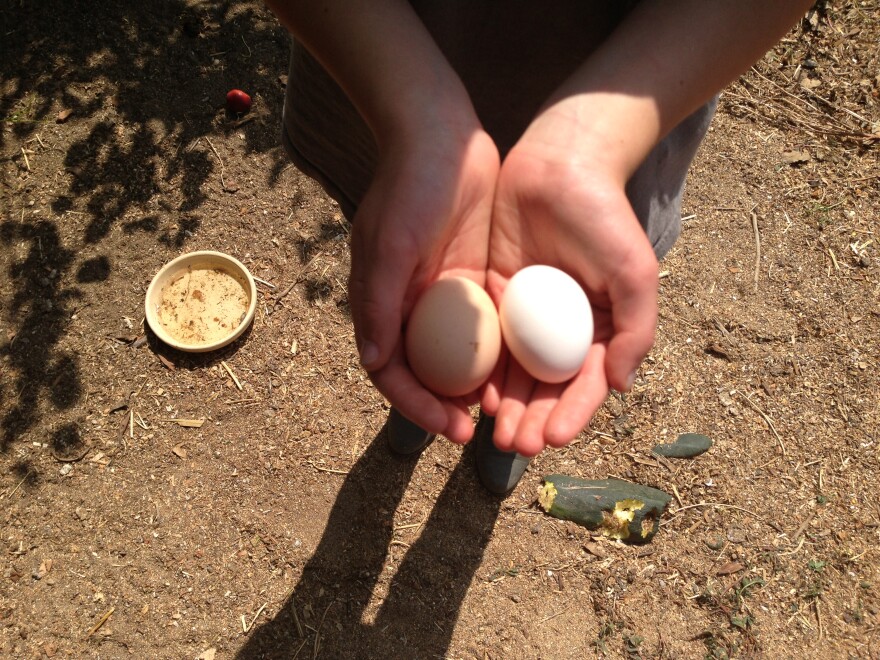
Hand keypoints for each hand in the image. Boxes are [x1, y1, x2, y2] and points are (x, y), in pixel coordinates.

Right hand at [349, 126, 499, 443]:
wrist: (442, 135)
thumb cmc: (410, 185)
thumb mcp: (391, 244)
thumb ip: (379, 303)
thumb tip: (375, 363)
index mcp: (382, 305)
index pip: (393, 374)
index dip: (418, 407)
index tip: (454, 427)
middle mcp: (409, 308)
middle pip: (426, 375)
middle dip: (449, 408)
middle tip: (484, 433)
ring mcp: (442, 296)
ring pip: (457, 358)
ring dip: (477, 388)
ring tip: (508, 414)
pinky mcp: (472, 279)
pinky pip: (485, 327)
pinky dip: (498, 354)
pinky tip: (524, 372)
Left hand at [482, 112, 658, 455]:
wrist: (560, 162)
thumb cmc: (604, 216)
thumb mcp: (634, 271)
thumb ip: (636, 329)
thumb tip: (622, 386)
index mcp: (600, 328)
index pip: (586, 383)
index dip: (572, 414)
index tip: (553, 439)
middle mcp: (562, 328)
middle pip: (547, 387)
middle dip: (533, 420)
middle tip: (515, 446)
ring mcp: (526, 314)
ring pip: (514, 372)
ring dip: (506, 406)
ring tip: (494, 433)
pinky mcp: (494, 294)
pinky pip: (486, 340)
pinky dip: (481, 369)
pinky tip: (473, 393)